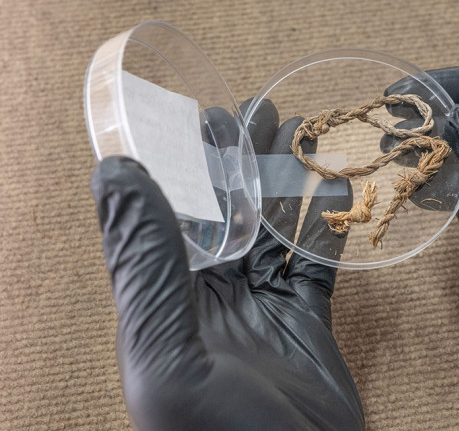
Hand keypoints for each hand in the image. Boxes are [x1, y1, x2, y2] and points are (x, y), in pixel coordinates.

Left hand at [90, 101, 363, 429]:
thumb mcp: (168, 356)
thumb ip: (145, 268)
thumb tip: (113, 173)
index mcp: (167, 300)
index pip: (167, 215)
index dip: (181, 163)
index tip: (200, 116)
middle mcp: (210, 296)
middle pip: (225, 213)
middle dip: (239, 163)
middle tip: (258, 112)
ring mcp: (261, 305)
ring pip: (272, 229)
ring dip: (284, 185)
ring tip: (298, 137)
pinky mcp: (306, 318)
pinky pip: (314, 261)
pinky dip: (325, 226)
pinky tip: (334, 191)